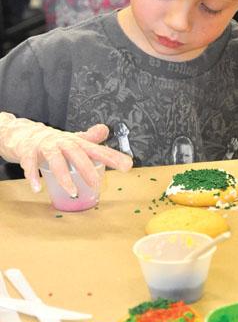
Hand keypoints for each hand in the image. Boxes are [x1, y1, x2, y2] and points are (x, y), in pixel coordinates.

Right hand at [0, 113, 131, 195]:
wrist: (25, 134)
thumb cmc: (55, 142)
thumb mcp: (75, 141)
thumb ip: (90, 140)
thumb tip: (106, 130)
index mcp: (76, 142)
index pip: (97, 149)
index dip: (113, 157)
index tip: (128, 165)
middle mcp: (63, 142)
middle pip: (77, 154)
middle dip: (87, 169)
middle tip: (97, 184)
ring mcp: (46, 147)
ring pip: (56, 160)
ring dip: (64, 177)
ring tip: (72, 192)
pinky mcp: (29, 152)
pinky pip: (31, 164)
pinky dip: (33, 176)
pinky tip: (38, 188)